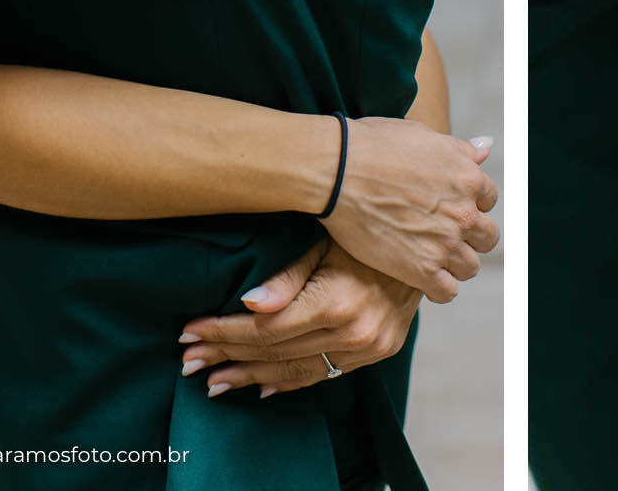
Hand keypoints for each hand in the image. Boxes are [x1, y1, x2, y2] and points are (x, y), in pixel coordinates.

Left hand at [177, 241, 422, 398]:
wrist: (428, 242)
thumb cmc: (368, 230)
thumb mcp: (326, 241)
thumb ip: (287, 276)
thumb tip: (248, 304)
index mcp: (336, 300)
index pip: (264, 329)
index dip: (223, 332)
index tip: (190, 333)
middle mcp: (353, 330)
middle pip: (274, 352)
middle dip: (226, 355)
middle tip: (189, 360)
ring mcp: (368, 346)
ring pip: (296, 370)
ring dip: (250, 376)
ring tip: (213, 382)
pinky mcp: (377, 352)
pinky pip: (325, 374)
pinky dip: (289, 381)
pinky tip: (260, 386)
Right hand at [322, 118, 498, 303]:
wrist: (338, 171)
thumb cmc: (373, 146)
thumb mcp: (423, 136)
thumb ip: (458, 150)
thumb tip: (485, 147)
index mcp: (468, 178)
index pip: (488, 199)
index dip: (470, 204)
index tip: (451, 208)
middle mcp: (463, 212)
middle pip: (487, 237)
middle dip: (470, 237)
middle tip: (445, 236)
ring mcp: (444, 243)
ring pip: (470, 267)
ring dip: (456, 264)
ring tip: (433, 259)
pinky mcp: (421, 269)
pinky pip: (448, 291)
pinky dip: (438, 288)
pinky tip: (422, 278)